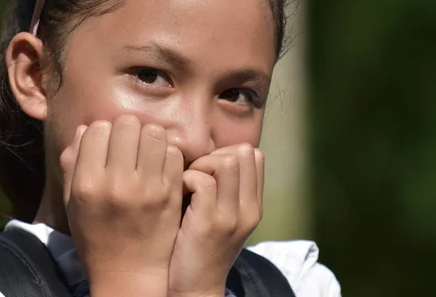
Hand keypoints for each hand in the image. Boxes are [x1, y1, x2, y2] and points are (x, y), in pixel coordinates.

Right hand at [60, 115, 183, 296]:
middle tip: (129, 145)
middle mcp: (115, 182)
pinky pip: (172, 153)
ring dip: (149, 137)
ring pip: (153, 132)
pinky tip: (160, 166)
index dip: (103, 132)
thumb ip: (72, 164)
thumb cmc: (96, 237)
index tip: (107, 144)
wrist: (128, 274)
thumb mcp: (72, 204)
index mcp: (86, 184)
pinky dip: (167, 154)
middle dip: (127, 130)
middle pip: (127, 124)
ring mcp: (146, 188)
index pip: (97, 129)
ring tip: (146, 151)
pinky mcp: (170, 194)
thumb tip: (84, 128)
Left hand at [167, 144, 264, 296]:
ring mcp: (231, 217)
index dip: (229, 152)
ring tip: (188, 181)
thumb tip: (211, 154)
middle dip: (216, 154)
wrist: (195, 287)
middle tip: (196, 172)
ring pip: (227, 162)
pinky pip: (203, 181)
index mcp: (254, 206)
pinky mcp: (208, 223)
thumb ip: (227, 190)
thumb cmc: (200, 246)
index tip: (209, 168)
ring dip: (201, 164)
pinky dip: (187, 178)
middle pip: (245, 152)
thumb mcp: (224, 218)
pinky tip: (179, 191)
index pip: (256, 156)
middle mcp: (249, 210)